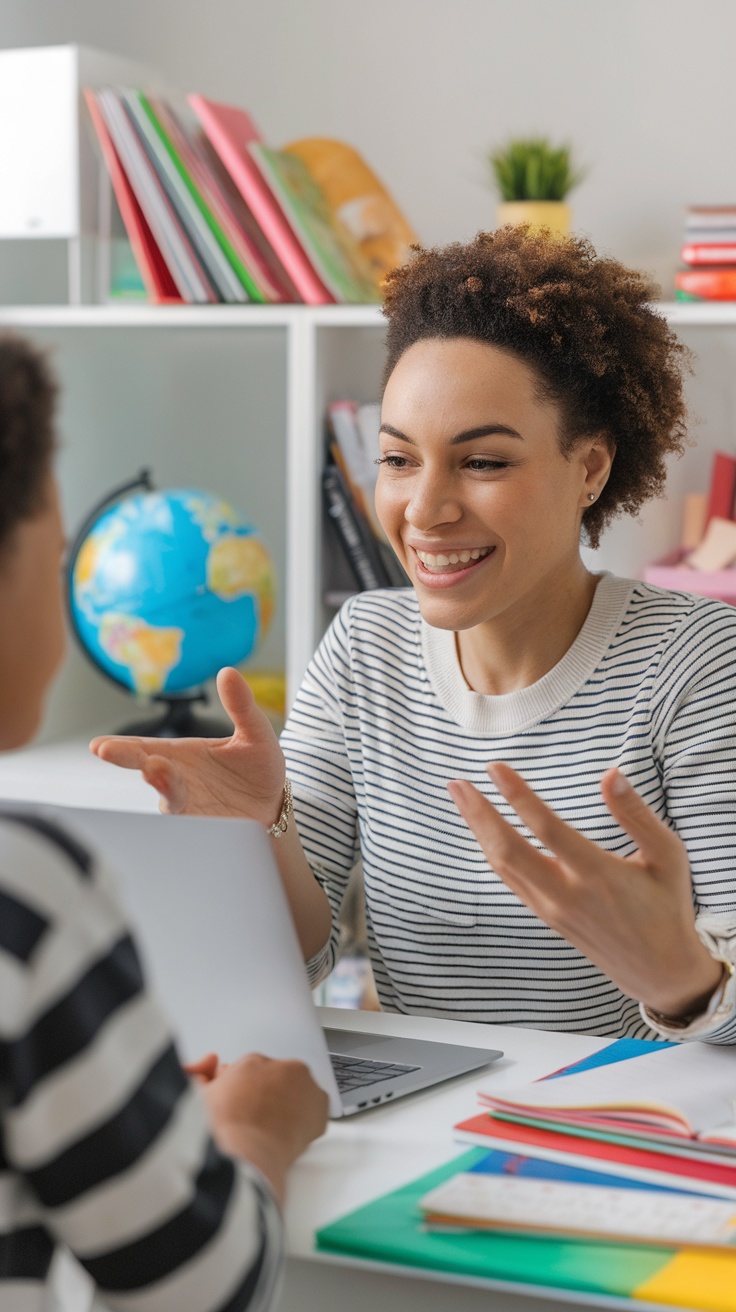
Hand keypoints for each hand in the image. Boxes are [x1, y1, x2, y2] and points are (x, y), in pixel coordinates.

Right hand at [90, 667, 285, 823]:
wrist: (273, 807)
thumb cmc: (258, 768)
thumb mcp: (255, 732)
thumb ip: (241, 705)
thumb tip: (228, 671)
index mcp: (183, 754)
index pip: (145, 747)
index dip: (121, 746)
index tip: (99, 745)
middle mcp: (178, 778)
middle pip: (147, 768)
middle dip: (127, 759)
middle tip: (108, 751)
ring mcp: (188, 803)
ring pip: (168, 796)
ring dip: (162, 783)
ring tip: (155, 769)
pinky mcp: (203, 825)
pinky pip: (189, 822)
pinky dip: (185, 816)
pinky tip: (183, 809)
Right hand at [192, 1051, 328, 1203]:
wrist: (246, 1154)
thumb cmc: (222, 1131)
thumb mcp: (198, 1097)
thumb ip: (198, 1074)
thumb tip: (210, 1062)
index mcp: (253, 1061)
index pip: (253, 1073)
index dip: (247, 1093)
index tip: (245, 1109)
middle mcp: (280, 1066)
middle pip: (276, 1079)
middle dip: (269, 1095)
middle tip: (259, 1121)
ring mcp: (303, 1083)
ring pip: (297, 1090)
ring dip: (290, 1103)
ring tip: (274, 1128)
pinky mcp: (320, 1103)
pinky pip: (315, 1107)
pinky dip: (307, 1118)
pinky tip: (290, 1132)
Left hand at [447, 763, 722, 1020]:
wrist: (659, 969)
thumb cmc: (666, 905)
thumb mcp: (667, 856)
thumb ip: (636, 815)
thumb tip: (610, 774)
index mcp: (599, 875)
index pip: (547, 829)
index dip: (518, 796)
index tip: (495, 768)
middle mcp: (568, 895)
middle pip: (508, 851)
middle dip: (478, 814)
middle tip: (456, 783)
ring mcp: (552, 909)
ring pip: (503, 867)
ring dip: (478, 830)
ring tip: (461, 797)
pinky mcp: (546, 917)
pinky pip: (510, 881)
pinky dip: (492, 851)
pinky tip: (483, 830)